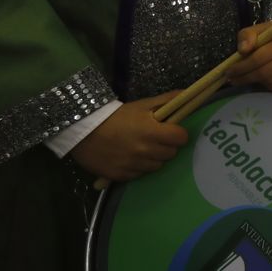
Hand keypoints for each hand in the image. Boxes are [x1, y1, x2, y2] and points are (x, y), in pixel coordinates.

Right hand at [69, 92, 189, 182]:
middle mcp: (145, 150)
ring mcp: (133, 165)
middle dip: (166, 145)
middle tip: (154, 138)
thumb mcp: (141, 105)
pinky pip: (140, 174)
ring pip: (157, 166)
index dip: (178, 133)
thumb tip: (188, 94)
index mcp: (152, 131)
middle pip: (171, 153)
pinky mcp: (122, 176)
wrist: (83, 130)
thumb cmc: (116, 116)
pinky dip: (138, 167)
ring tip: (141, 147)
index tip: (171, 131)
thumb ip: (166, 100)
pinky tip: (129, 157)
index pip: (181, 138)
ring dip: (153, 158)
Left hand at [226, 24, 271, 90]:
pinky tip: (260, 80)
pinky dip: (267, 84)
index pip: (260, 57)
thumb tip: (242, 50)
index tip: (229, 71)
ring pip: (271, 80)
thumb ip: (248, 36)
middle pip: (265, 71)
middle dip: (245, 77)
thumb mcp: (260, 28)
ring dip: (254, 81)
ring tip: (243, 78)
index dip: (243, 66)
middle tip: (232, 79)